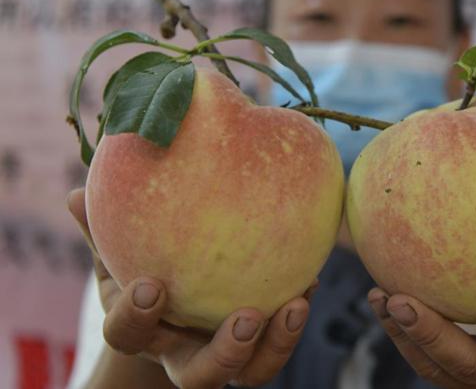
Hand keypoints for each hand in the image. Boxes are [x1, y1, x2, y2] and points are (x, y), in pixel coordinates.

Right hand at [68, 188, 313, 388]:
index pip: (129, 336)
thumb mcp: (120, 256)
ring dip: (278, 343)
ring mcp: (226, 357)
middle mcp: (186, 355)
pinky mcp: (260, 348)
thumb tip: (75, 193)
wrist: (177, 315)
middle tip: (248, 317)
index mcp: (145, 333)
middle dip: (226, 352)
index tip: (150, 287)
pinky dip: (296, 315)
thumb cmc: (145, 273)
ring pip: (253, 371)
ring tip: (297, 302)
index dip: (136, 318)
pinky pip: (281, 342)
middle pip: (203, 375)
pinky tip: (311, 278)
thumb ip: (103, 231)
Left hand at [368, 189, 475, 387]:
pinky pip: (418, 357)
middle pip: (469, 367)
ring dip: (406, 335)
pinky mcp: (446, 375)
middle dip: (435, 338)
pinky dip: (396, 331)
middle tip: (404, 303)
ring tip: (383, 297)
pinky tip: (377, 298)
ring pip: (435, 368)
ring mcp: (472, 381)